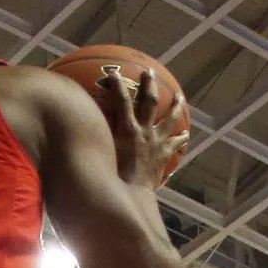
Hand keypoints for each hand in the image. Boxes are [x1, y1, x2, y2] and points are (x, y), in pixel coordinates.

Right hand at [95, 65, 188, 189]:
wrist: (133, 195)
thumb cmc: (112, 176)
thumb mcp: (101, 153)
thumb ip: (94, 139)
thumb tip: (81, 129)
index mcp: (127, 129)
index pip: (122, 101)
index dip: (118, 85)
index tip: (115, 72)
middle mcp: (144, 132)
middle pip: (149, 103)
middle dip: (150, 86)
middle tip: (150, 72)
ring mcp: (157, 143)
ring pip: (170, 120)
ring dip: (175, 107)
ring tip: (180, 97)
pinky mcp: (164, 156)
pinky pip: (175, 145)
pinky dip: (181, 139)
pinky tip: (187, 135)